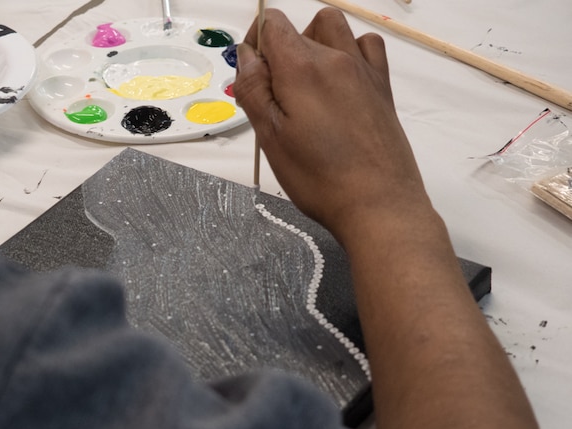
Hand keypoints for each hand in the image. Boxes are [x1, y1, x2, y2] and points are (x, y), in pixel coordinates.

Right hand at [235, 8, 429, 243]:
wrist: (378, 204)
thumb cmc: (319, 177)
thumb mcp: (270, 137)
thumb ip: (253, 89)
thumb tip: (247, 54)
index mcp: (302, 68)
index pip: (272, 23)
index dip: (255, 42)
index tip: (252, 76)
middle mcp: (335, 58)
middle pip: (298, 28)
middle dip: (278, 51)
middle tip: (274, 95)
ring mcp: (363, 70)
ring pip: (333, 27)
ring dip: (313, 41)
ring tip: (305, 81)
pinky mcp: (382, 86)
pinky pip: (367, 45)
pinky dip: (350, 50)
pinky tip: (339, 80)